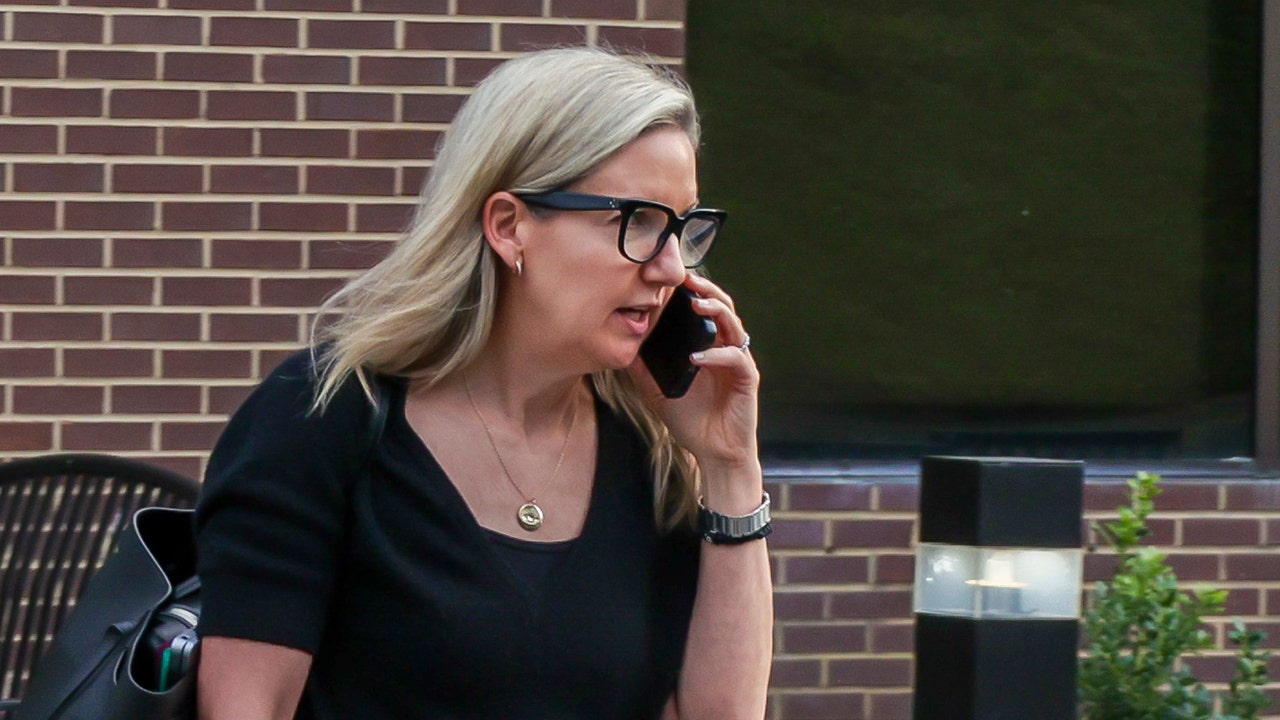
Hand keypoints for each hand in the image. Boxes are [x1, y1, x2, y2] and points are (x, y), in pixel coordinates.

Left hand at [628, 274, 759, 476]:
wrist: (714, 453)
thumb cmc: (691, 420)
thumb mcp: (657, 390)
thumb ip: (643, 368)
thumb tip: (620, 345)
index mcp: (708, 345)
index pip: (703, 309)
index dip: (691, 291)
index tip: (670, 278)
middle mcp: (726, 348)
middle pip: (723, 307)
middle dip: (706, 290)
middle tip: (686, 279)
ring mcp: (738, 362)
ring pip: (734, 325)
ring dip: (715, 311)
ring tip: (694, 304)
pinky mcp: (747, 379)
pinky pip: (736, 359)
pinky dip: (717, 354)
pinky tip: (697, 356)